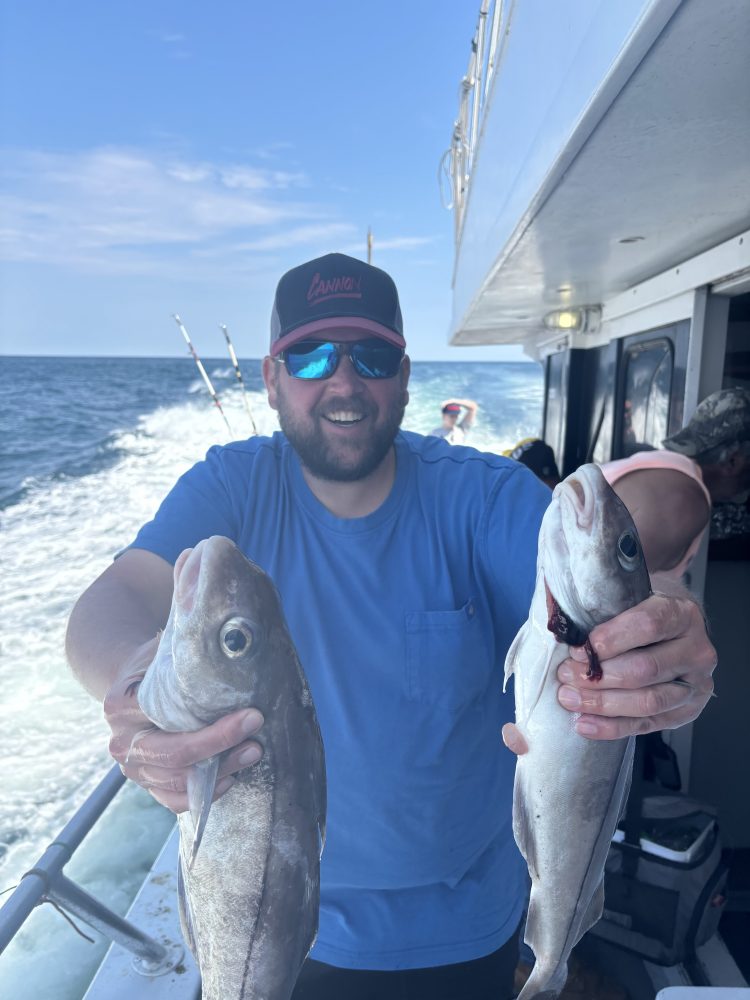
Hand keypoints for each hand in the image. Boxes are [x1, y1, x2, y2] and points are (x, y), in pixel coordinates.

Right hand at [104, 639, 263, 812]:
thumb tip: (232, 645)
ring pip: (179, 782)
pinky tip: (231, 777)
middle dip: (221, 747)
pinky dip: (204, 794)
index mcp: (121, 705)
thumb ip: (186, 651)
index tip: (251, 713)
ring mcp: (133, 768)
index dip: (214, 726)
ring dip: (221, 771)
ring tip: (253, 752)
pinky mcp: (147, 783)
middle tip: (256, 735)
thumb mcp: (161, 649)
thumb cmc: (153, 663)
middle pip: (175, 756)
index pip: (169, 721)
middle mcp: (122, 742)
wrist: (130, 682)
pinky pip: (175, 800)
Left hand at [555, 589, 715, 739]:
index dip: (610, 639)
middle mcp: (696, 651)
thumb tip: (563, 623)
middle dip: (599, 676)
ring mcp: (695, 685)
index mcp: (682, 614)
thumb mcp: (630, 596)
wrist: (673, 628)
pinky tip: (584, 724)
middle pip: (645, 669)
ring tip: (570, 699)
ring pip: (649, 702)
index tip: (579, 649)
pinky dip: (612, 727)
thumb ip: (603, 607)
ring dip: (603, 703)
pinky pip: (647, 724)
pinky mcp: (686, 711)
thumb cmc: (643, 610)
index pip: (648, 625)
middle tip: (566, 675)